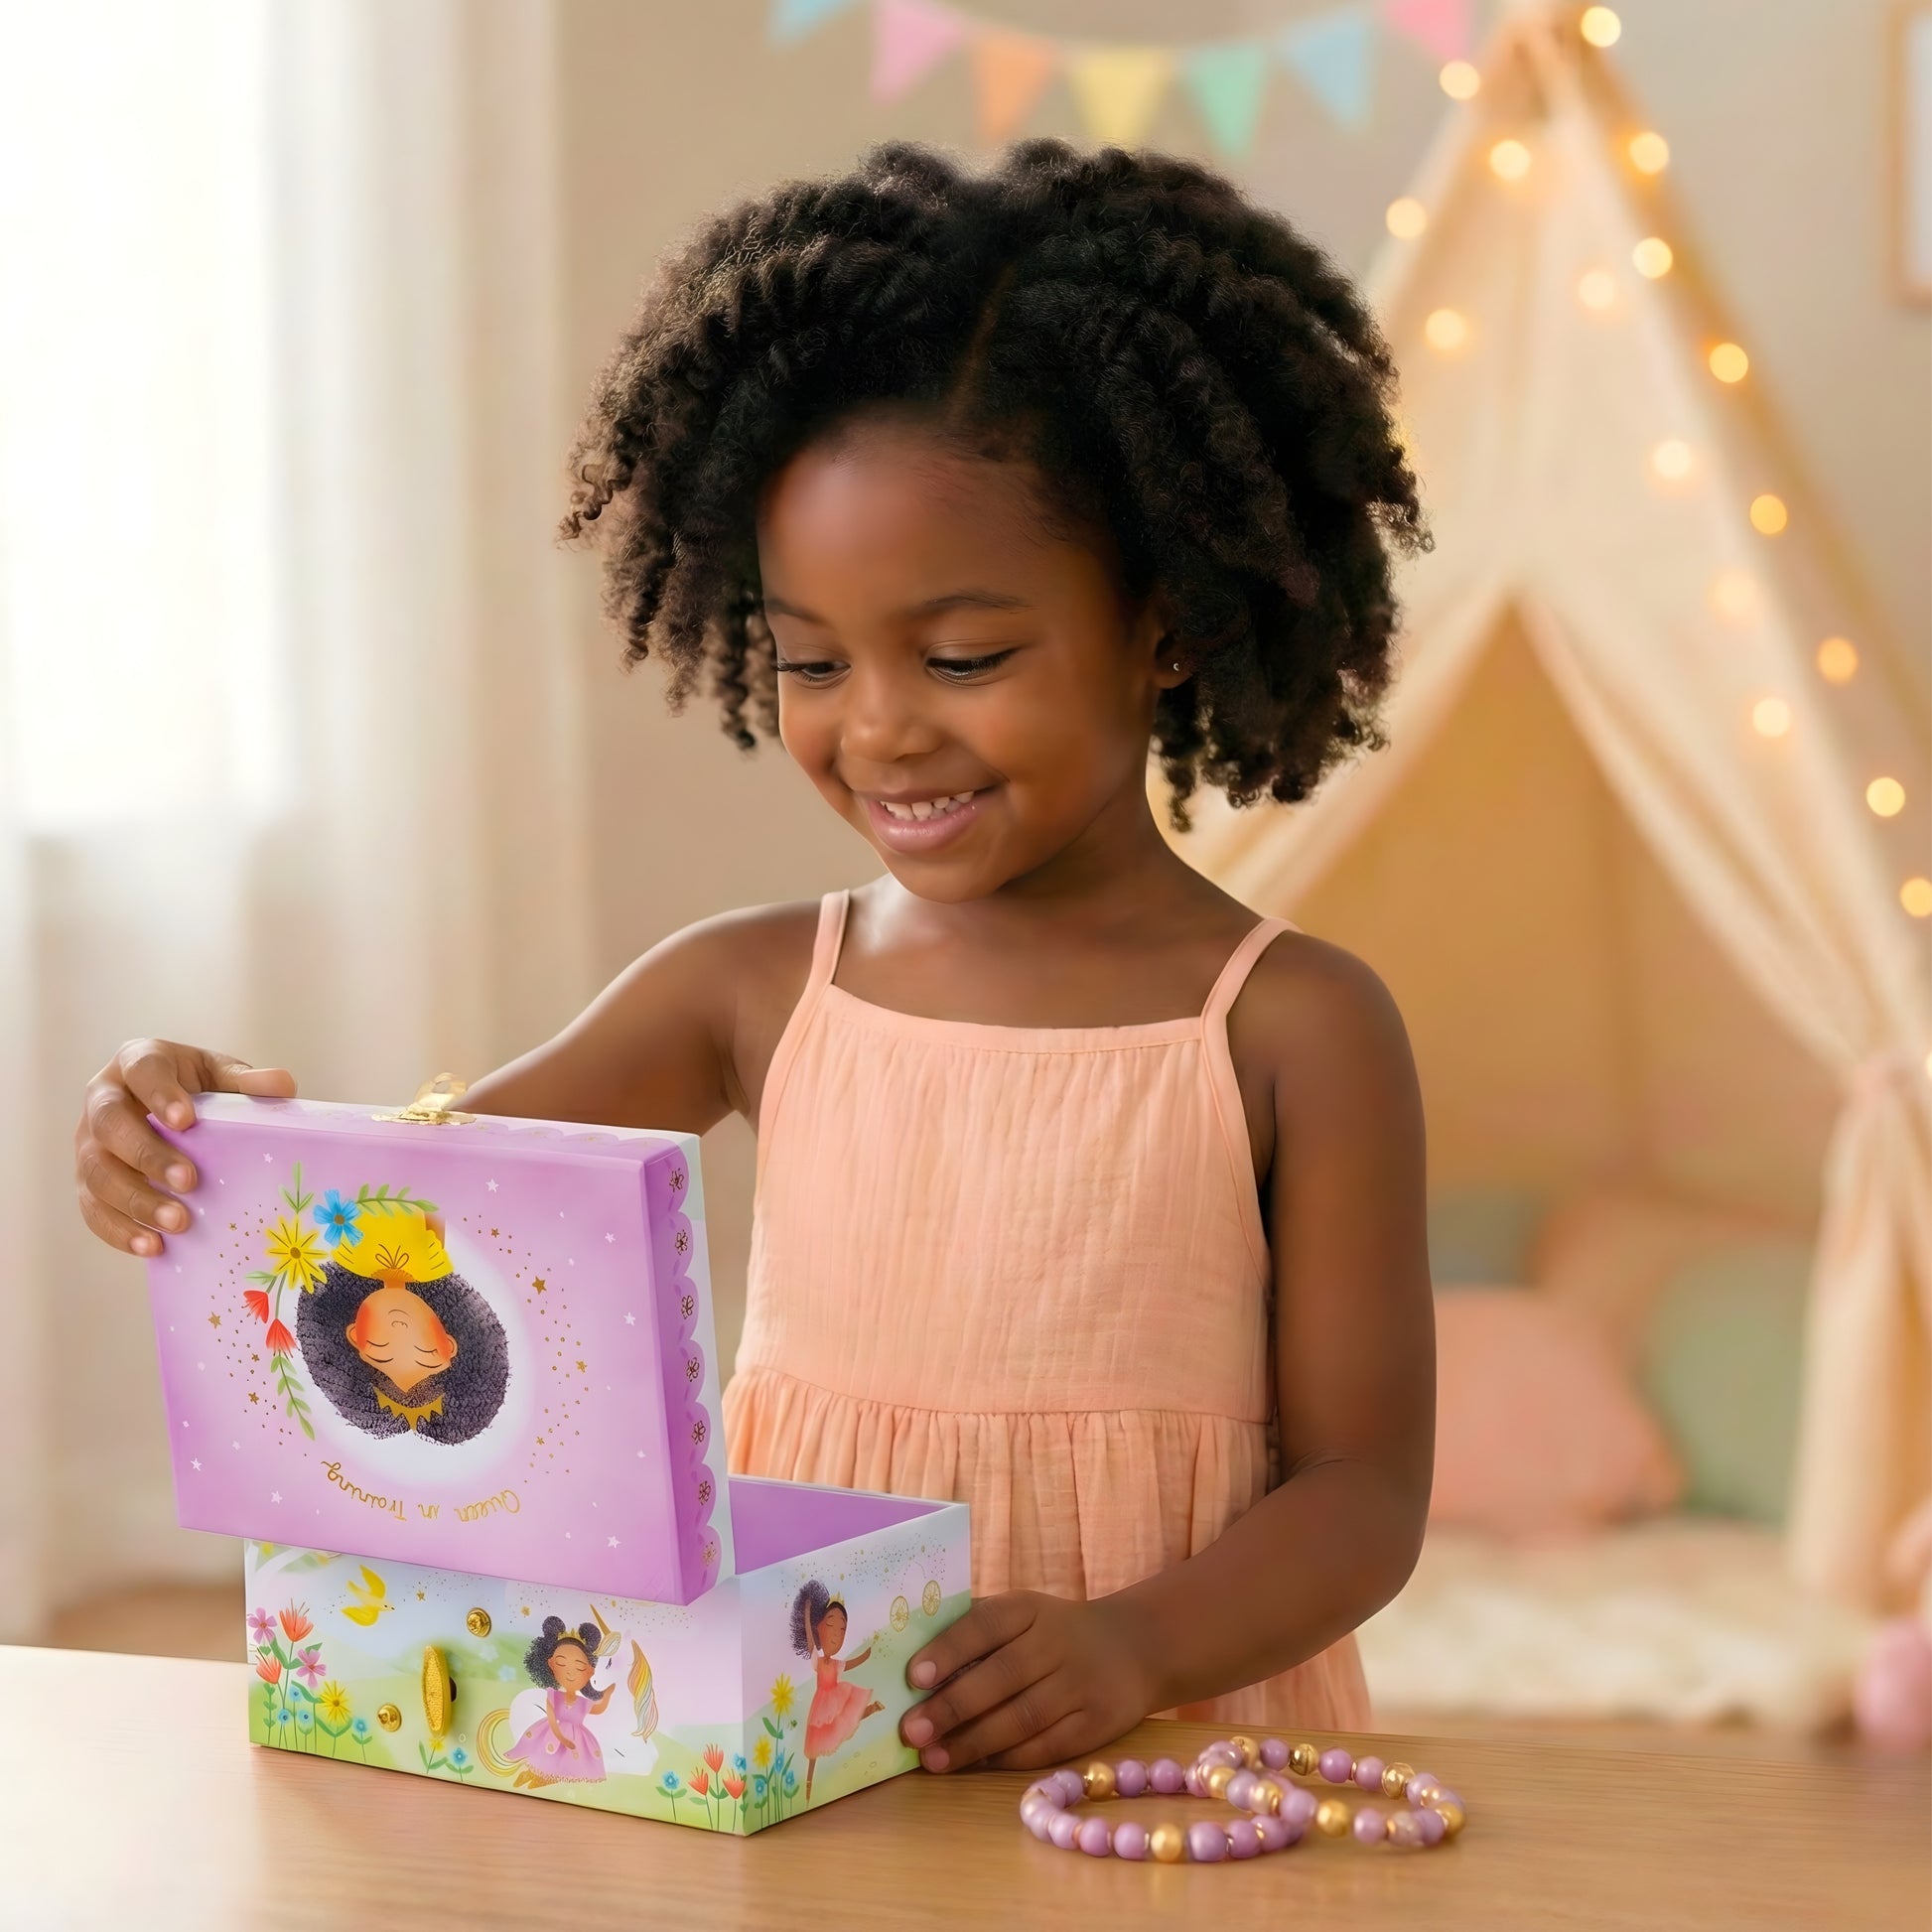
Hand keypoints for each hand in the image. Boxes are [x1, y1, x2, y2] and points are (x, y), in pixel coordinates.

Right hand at [75, 1039, 295, 1256]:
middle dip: (147, 1155)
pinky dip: (120, 1231)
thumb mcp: (220, 1077)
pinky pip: (92, 1209)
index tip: (186, 1120)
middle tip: (189, 1181)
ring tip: (178, 1222)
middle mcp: (102, 1099)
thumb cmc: (197, 1090)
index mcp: (136, 1062)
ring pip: (96, 1172)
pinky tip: (152, 1246)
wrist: (170, 1115)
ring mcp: (89, 1143)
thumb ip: (245, 1082)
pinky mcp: (86, 1182)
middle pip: (110, 1125)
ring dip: (136, 1201)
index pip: (142, 1071)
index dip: (160, 1095)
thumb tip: (282, 1085)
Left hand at [898, 1590, 1160, 1773]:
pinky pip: (1046, 1747)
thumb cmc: (1054, 1632)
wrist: (1136, 1647)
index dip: (949, 1649)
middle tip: (911, 1731)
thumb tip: (908, 1658)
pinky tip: (975, 1765)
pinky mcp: (1098, 1724)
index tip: (913, 1677)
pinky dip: (1007, 1759)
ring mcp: (1081, 1685)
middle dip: (952, 1707)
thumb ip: (975, 1630)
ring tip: (933, 1759)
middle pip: (1002, 1677)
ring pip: (1022, 1718)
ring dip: (973, 1742)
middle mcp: (1057, 1643)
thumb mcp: (1023, 1614)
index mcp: (1029, 1608)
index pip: (985, 1624)